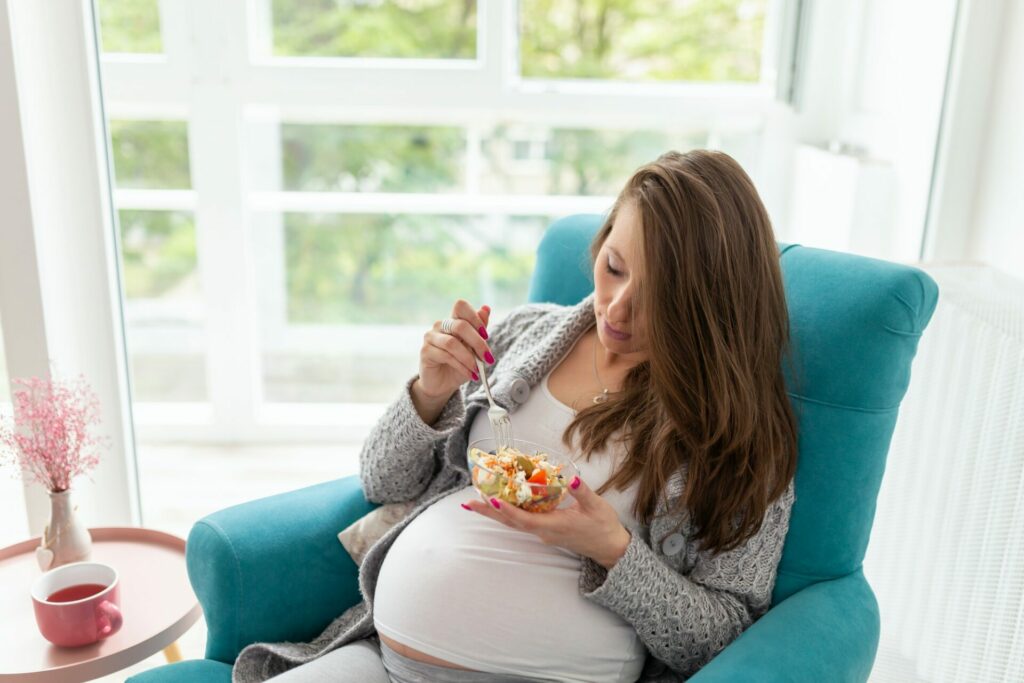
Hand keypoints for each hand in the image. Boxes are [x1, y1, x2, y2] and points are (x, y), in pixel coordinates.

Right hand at [417, 299, 493, 399]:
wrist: (443, 384)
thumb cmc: (459, 365)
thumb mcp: (473, 349)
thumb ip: (479, 330)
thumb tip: (486, 308)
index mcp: (453, 321)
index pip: (461, 306)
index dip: (475, 317)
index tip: (486, 335)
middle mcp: (440, 325)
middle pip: (460, 325)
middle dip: (477, 343)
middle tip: (488, 358)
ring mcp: (430, 337)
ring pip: (452, 343)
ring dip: (469, 358)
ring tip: (477, 370)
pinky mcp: (425, 351)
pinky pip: (446, 356)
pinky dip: (461, 366)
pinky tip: (470, 374)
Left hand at [462, 475, 631, 569]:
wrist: (610, 548)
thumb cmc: (603, 526)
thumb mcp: (596, 506)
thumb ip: (582, 491)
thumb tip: (571, 477)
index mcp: (554, 526)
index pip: (524, 519)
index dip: (507, 510)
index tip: (491, 500)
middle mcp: (543, 532)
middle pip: (511, 522)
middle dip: (489, 512)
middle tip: (468, 503)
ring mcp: (543, 532)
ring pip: (514, 523)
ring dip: (495, 513)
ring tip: (476, 502)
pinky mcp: (545, 530)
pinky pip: (521, 522)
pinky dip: (508, 512)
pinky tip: (501, 502)